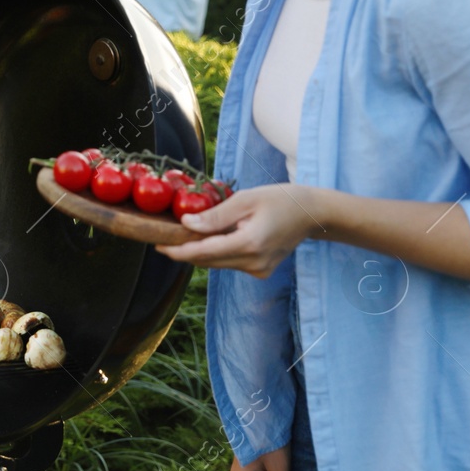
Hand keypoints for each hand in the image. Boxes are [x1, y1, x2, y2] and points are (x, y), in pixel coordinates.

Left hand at [158, 184, 320, 278]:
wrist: (311, 213)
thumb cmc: (279, 199)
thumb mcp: (245, 200)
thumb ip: (215, 215)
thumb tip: (186, 225)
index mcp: (249, 244)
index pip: (204, 253)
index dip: (178, 251)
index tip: (158, 245)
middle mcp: (254, 263)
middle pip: (207, 261)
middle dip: (184, 251)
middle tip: (164, 237)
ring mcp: (259, 270)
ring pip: (217, 263)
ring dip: (200, 251)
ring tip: (184, 234)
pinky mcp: (260, 271)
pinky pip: (229, 263)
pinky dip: (217, 252)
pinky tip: (212, 237)